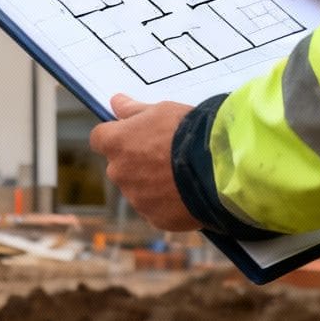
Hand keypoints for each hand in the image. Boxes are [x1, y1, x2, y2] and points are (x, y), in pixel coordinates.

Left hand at [88, 94, 200, 231]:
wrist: (219, 167)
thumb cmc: (189, 131)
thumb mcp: (162, 110)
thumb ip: (134, 110)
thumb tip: (115, 102)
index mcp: (116, 143)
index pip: (100, 139)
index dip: (117, 137)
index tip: (134, 135)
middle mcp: (119, 173)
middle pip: (120, 166)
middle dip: (137, 162)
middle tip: (167, 156)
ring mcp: (136, 198)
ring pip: (139, 190)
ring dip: (153, 184)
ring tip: (184, 176)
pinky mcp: (155, 218)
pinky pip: (157, 209)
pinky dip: (168, 204)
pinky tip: (189, 194)